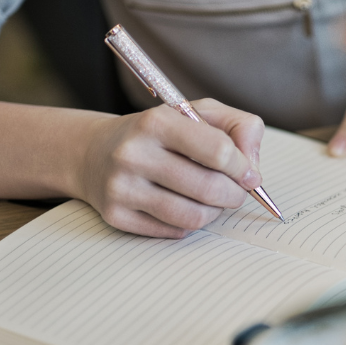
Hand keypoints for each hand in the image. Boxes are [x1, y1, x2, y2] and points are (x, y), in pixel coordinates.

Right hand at [77, 99, 265, 237]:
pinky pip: (173, 232)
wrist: (93, 152)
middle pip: (209, 188)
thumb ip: (239, 127)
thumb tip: (252, 166)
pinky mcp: (115, 216)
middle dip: (235, 195)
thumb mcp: (198, 113)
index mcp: (156, 122)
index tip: (249, 174)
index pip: (219, 151)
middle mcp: (133, 154)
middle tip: (237, 192)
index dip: (243, 167)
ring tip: (214, 201)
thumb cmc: (159, 133)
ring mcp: (121, 187)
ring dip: (215, 213)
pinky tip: (184, 207)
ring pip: (193, 216)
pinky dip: (189, 224)